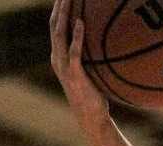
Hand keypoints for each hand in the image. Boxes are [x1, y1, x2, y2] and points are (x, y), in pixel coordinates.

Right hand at [50, 0, 110, 131]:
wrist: (91, 118)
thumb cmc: (94, 94)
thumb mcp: (90, 71)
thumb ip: (92, 55)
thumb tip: (109, 39)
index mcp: (58, 56)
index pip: (55, 27)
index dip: (58, 9)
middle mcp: (57, 59)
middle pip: (54, 25)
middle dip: (59, 6)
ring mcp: (64, 67)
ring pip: (59, 34)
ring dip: (64, 14)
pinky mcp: (74, 75)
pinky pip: (74, 52)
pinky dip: (76, 36)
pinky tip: (81, 22)